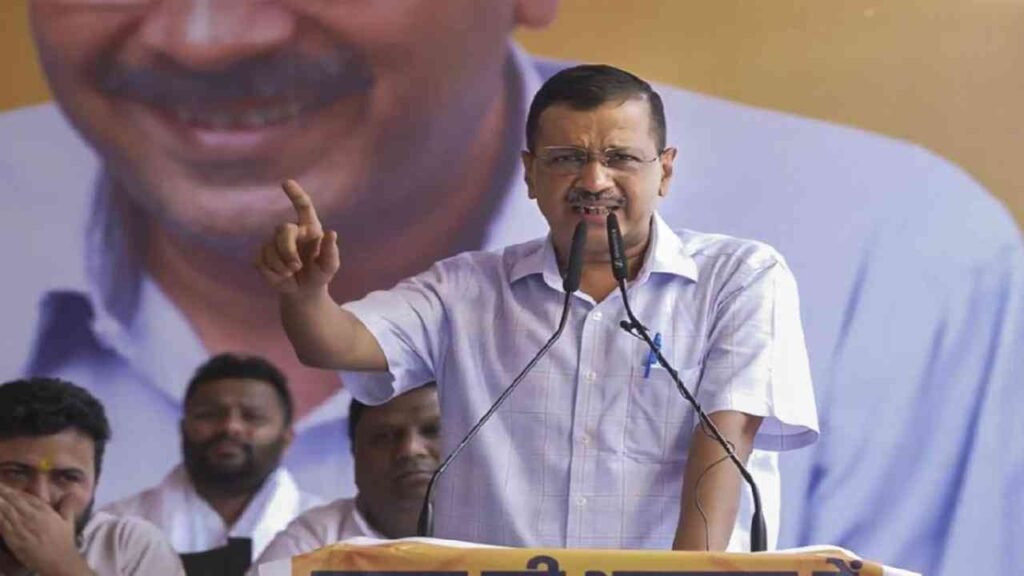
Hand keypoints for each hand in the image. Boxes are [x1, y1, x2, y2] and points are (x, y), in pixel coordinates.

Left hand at [0, 484, 92, 575]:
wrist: (58, 561)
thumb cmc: (64, 541)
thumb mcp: (68, 521)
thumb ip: (67, 505)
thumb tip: (71, 491)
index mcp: (44, 511)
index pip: (25, 497)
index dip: (13, 490)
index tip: (4, 485)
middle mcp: (31, 517)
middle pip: (13, 502)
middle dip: (2, 493)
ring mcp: (21, 528)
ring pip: (5, 511)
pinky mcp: (14, 539)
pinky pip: (3, 525)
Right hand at [256, 179, 340, 295]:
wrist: (304, 291)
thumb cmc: (320, 274)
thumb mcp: (330, 266)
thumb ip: (331, 251)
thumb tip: (332, 233)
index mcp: (309, 228)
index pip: (303, 206)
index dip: (295, 194)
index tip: (286, 182)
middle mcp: (291, 231)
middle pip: (282, 229)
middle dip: (288, 250)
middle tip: (296, 267)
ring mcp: (274, 242)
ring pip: (270, 248)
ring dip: (282, 265)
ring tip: (292, 273)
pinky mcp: (262, 255)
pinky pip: (261, 260)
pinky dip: (272, 272)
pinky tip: (281, 276)